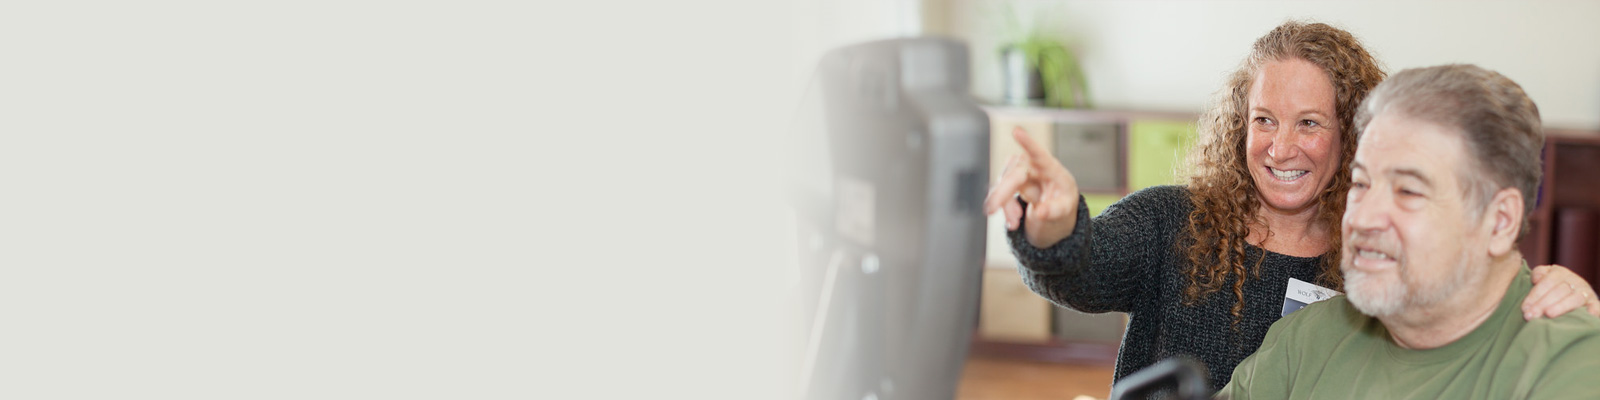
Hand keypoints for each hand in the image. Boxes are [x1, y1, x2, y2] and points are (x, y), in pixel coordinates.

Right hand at [982, 127, 1080, 248]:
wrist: (1054, 205)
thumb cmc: (1061, 200)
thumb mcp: (1064, 209)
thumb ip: (1054, 210)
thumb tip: (1041, 213)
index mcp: (1051, 168)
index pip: (1039, 153)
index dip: (1027, 142)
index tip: (1016, 132)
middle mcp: (1032, 166)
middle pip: (1014, 174)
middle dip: (1002, 192)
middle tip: (992, 209)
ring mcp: (1019, 172)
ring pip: (1003, 185)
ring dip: (1004, 205)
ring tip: (1015, 222)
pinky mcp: (1009, 180)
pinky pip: (999, 193)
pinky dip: (1003, 208)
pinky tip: (1011, 220)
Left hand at [1524, 264, 1599, 319]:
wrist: (1572, 294)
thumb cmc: (1549, 289)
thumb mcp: (1543, 279)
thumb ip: (1539, 274)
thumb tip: (1536, 278)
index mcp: (1559, 272)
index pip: (1547, 281)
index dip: (1535, 294)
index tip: (1524, 308)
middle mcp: (1575, 280)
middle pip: (1559, 290)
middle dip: (1543, 303)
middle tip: (1530, 316)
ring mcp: (1586, 292)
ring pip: (1575, 298)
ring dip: (1561, 306)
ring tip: (1548, 314)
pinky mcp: (1594, 304)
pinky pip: (1597, 307)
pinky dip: (1594, 310)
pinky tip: (1589, 313)